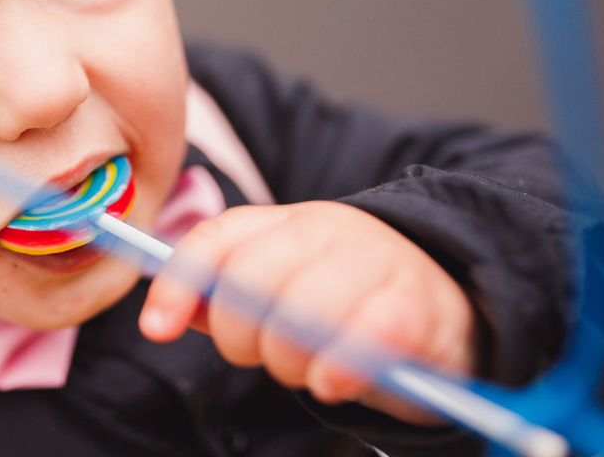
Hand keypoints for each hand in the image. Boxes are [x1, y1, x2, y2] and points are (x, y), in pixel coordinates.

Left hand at [138, 201, 475, 423]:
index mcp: (283, 223)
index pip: (215, 239)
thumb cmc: (348, 307)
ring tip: (309, 371)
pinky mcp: (417, 302)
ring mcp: (373, 259)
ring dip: (290, 358)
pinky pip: (365, 334)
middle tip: (265, 357)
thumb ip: (223, 301)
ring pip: (300, 309)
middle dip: (242, 335)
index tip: (156, 329)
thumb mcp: (280, 294)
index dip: (179, 284)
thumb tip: (166, 313)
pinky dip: (340, 366)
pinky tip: (334, 380)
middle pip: (250, 279)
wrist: (447, 305)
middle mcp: (325, 229)